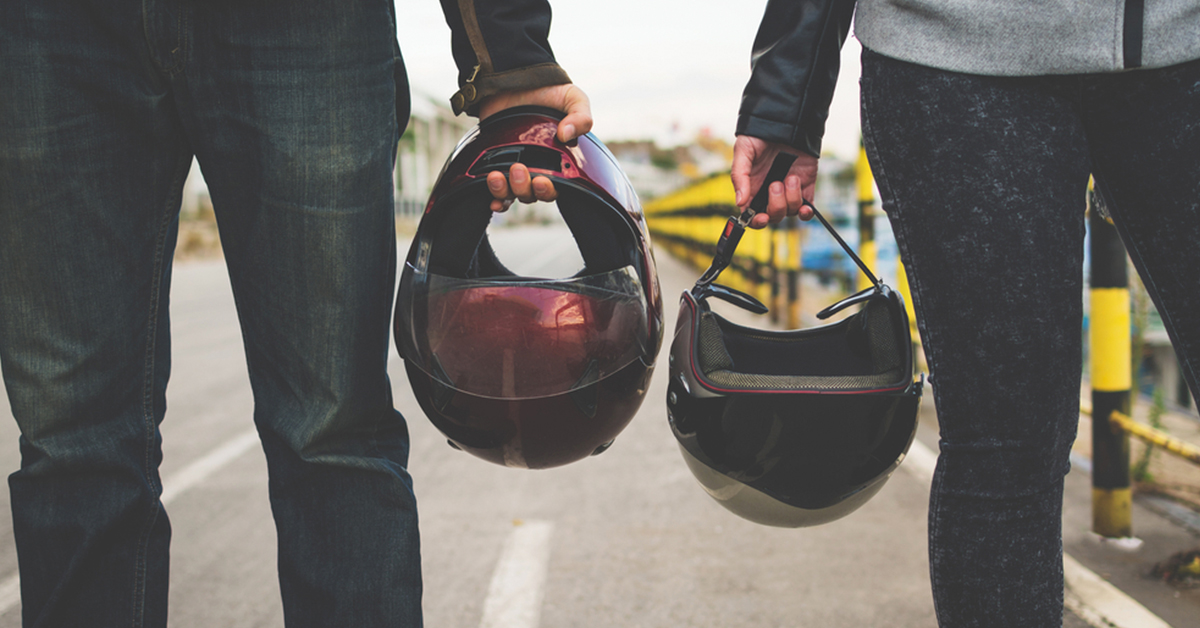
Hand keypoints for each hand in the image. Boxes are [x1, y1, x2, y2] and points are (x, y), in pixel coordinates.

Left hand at [479, 83, 592, 211]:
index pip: (556, 188)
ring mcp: (516, 166)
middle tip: (518, 170)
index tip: (542, 180)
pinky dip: (495, 198)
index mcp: (559, 161)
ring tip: (496, 176)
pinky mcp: (496, 161)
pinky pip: (498, 189)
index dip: (548, 190)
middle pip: (532, 194)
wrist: (516, 78)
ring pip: (513, 193)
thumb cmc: (550, 91)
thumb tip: (567, 134)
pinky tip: (491, 198)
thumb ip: (580, 115)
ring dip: (505, 191)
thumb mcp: (573, 98)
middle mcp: (538, 169)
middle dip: (525, 188)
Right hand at [731, 135, 818, 227]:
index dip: (756, 221)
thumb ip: (739, 177)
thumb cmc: (759, 135)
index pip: (752, 215)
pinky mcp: (805, 187)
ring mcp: (788, 191)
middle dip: (775, 205)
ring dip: (791, 198)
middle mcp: (769, 193)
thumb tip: (740, 203)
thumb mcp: (743, 152)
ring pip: (790, 211)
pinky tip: (805, 207)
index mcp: (752, 188)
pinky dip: (806, 212)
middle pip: (773, 215)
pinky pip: (806, 209)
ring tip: (791, 177)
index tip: (761, 217)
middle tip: (776, 184)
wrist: (786, 120)